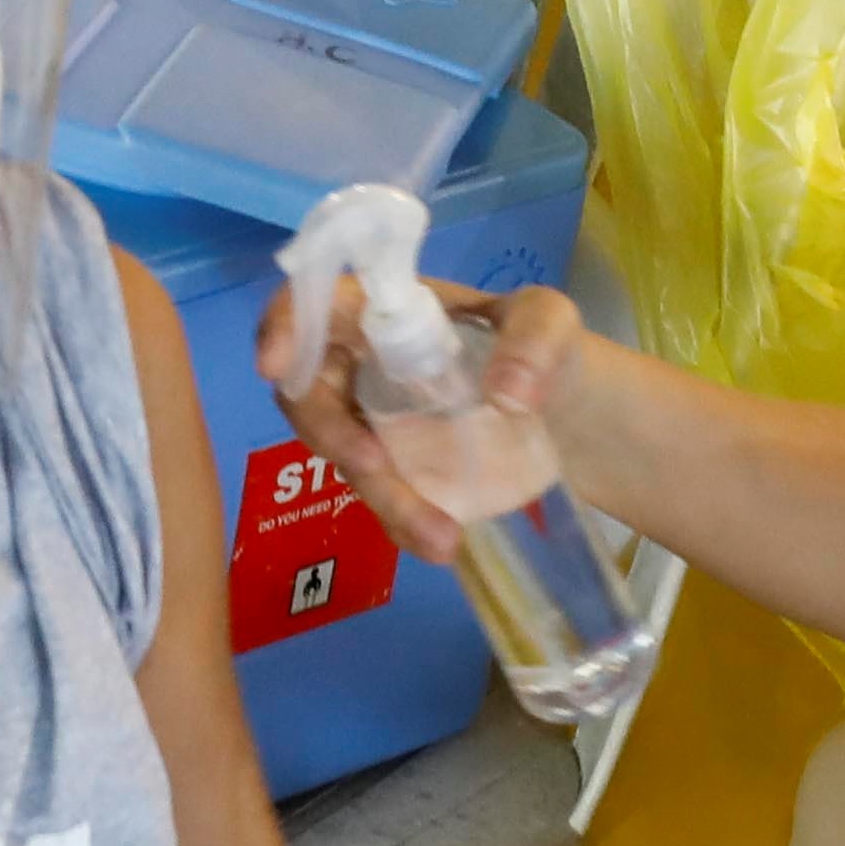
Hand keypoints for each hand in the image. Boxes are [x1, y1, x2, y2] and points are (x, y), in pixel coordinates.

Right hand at [259, 267, 585, 568]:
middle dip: (332, 435)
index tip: (273, 365)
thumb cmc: (548, 350)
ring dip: (381, 497)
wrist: (571, 415)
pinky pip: (376, 499)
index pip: (317, 302)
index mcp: (387, 309)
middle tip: (375, 469)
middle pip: (310, 392)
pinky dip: (399, 524)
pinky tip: (440, 542)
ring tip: (443, 537)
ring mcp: (375, 420)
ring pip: (345, 457)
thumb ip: (533, 343)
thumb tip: (505, 393)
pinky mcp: (395, 470)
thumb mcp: (552, 323)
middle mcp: (365, 362)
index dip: (284, 327)